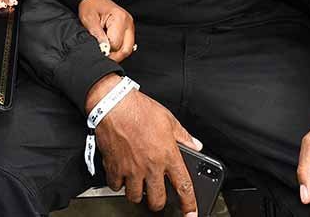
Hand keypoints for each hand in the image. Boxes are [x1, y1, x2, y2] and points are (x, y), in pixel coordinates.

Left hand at [78, 0, 135, 61]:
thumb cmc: (91, 6)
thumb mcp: (89, 20)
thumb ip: (97, 35)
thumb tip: (104, 49)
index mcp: (120, 18)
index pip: (116, 43)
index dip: (106, 50)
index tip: (98, 52)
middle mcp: (128, 23)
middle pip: (126, 49)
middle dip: (114, 56)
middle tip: (103, 56)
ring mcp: (130, 26)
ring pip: (128, 49)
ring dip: (117, 53)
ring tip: (105, 51)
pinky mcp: (128, 29)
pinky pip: (127, 44)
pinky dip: (119, 49)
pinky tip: (110, 47)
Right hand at [86, 75, 201, 215]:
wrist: (113, 104)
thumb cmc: (139, 109)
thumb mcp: (168, 119)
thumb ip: (183, 136)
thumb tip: (195, 145)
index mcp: (168, 155)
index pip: (183, 186)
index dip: (189, 204)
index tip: (191, 214)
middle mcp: (150, 166)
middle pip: (157, 200)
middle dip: (159, 202)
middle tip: (157, 196)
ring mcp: (131, 169)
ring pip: (135, 197)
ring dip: (138, 194)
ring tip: (138, 185)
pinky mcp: (114, 167)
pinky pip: (116, 186)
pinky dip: (119, 184)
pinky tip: (122, 176)